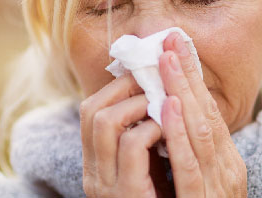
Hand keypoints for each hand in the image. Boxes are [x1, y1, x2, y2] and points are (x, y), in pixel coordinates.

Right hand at [79, 74, 162, 197]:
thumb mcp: (149, 166)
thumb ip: (144, 138)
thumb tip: (152, 93)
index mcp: (95, 165)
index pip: (90, 110)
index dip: (118, 85)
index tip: (148, 74)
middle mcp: (93, 175)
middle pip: (92, 109)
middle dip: (127, 86)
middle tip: (157, 81)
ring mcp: (106, 186)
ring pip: (106, 121)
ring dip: (140, 103)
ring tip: (165, 104)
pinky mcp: (128, 194)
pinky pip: (133, 144)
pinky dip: (153, 127)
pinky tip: (170, 129)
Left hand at [158, 32, 247, 196]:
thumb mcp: (204, 183)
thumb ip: (193, 155)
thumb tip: (171, 118)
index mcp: (227, 163)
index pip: (210, 112)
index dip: (194, 79)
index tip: (176, 48)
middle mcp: (226, 170)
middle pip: (208, 113)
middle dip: (188, 74)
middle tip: (170, 39)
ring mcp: (216, 186)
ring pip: (201, 131)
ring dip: (183, 92)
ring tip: (167, 60)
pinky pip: (189, 165)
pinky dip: (178, 134)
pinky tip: (168, 108)